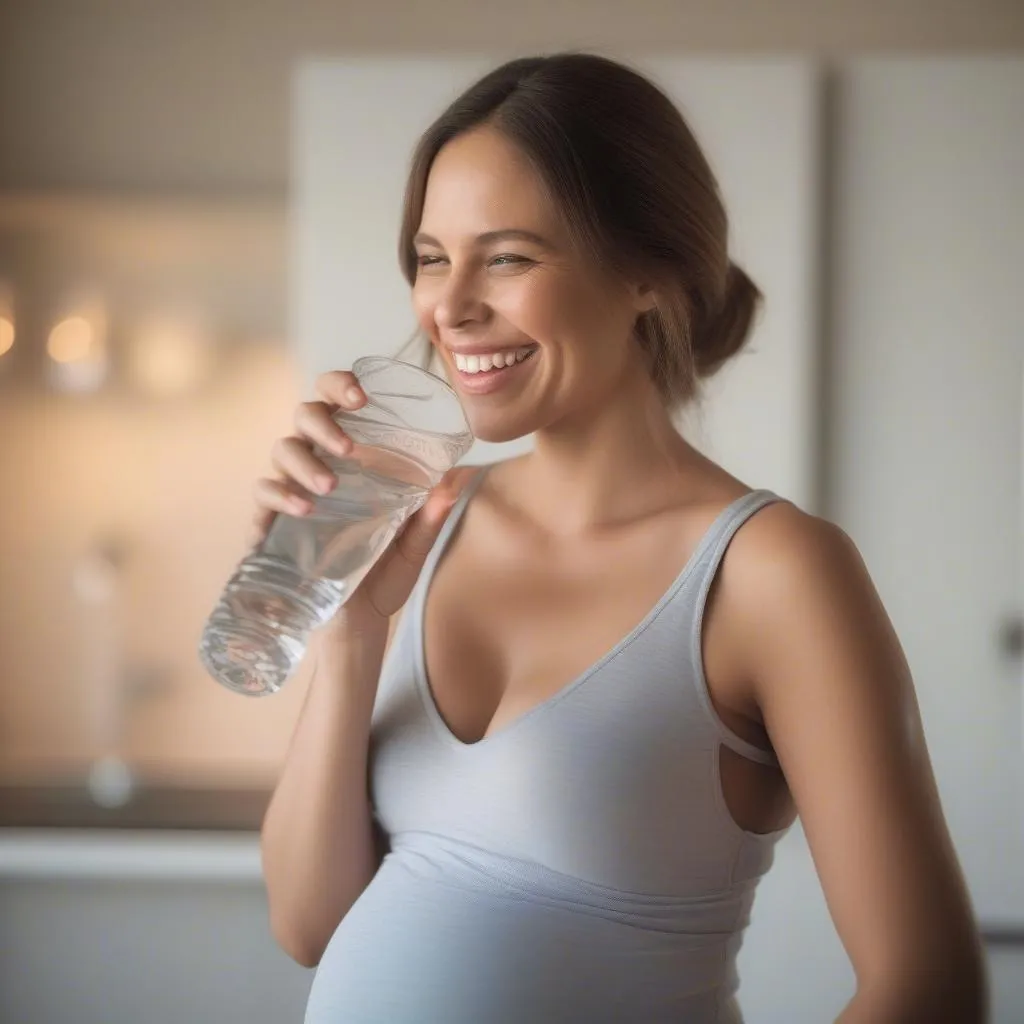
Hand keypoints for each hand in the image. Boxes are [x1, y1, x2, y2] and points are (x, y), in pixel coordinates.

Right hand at [250, 369, 475, 637]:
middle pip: (304, 415)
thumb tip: (460, 477)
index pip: (337, 404)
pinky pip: (263, 493)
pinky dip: (279, 496)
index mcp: (352, 460)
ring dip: (305, 461)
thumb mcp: (414, 546)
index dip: (341, 386)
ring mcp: (292, 491)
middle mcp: (319, 465)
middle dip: (324, 422)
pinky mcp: (271, 523)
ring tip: (330, 488)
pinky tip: (303, 510)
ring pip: (282, 449)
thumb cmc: (383, 577)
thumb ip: (432, 515)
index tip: (362, 396)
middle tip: (349, 448)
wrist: (355, 626)